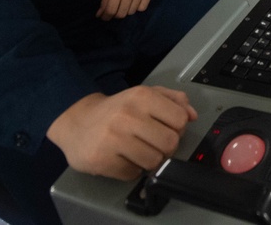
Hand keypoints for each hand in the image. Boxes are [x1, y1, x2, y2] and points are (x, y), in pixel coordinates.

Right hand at [47, 86, 197, 180]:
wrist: (77, 122)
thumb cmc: (117, 110)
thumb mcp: (144, 95)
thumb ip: (173, 100)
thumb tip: (192, 115)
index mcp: (142, 96)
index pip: (180, 120)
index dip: (178, 128)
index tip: (166, 128)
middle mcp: (128, 116)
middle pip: (170, 143)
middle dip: (165, 147)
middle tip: (153, 143)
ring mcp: (113, 139)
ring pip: (154, 161)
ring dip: (149, 160)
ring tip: (137, 151)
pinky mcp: (102, 160)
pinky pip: (133, 174)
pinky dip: (131, 170)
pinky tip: (122, 158)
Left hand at [98, 0, 153, 19]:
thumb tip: (100, 14)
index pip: (111, 9)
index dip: (105, 17)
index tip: (104, 17)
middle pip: (121, 14)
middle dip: (115, 15)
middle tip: (114, 10)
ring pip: (131, 12)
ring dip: (126, 10)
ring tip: (125, 3)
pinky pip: (142, 8)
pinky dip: (137, 8)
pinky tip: (134, 1)